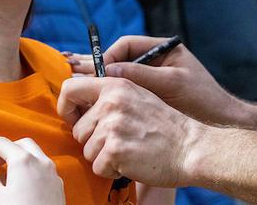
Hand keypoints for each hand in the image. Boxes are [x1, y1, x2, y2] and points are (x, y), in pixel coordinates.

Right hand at [0, 132, 64, 204]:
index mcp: (23, 161)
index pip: (3, 143)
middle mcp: (40, 161)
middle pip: (22, 144)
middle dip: (8, 147)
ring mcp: (52, 172)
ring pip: (36, 153)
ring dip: (21, 156)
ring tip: (7, 171)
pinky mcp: (58, 183)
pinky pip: (44, 167)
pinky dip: (32, 166)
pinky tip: (24, 181)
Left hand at [58, 76, 200, 186]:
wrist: (190, 148)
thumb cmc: (165, 127)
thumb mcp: (137, 97)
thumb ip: (110, 96)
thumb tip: (78, 104)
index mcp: (115, 85)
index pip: (70, 87)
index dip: (66, 107)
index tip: (76, 120)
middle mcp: (111, 102)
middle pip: (78, 130)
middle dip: (94, 142)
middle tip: (122, 141)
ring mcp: (112, 126)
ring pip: (87, 151)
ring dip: (104, 157)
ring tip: (130, 149)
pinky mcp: (115, 150)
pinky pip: (97, 167)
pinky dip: (112, 171)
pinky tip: (132, 161)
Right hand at [69, 35, 243, 125]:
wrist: (223, 122)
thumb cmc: (204, 100)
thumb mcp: (173, 83)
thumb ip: (142, 76)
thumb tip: (109, 72)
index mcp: (162, 49)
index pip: (126, 46)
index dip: (108, 56)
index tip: (96, 71)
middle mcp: (154, 62)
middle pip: (119, 59)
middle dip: (97, 67)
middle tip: (73, 72)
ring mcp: (151, 80)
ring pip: (118, 77)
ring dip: (100, 84)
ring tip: (78, 90)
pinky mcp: (150, 98)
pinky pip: (124, 93)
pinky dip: (109, 98)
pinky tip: (94, 106)